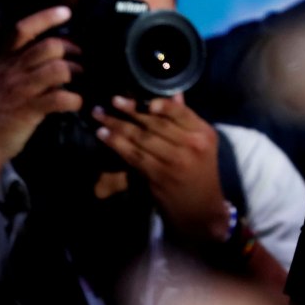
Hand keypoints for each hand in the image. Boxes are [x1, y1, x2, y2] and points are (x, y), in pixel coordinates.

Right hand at [0, 6, 82, 184]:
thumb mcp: (2, 77)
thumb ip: (18, 58)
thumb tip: (45, 42)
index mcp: (6, 60)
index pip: (22, 30)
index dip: (45, 17)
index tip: (66, 12)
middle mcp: (13, 71)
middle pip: (49, 46)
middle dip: (73, 51)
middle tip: (80, 60)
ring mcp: (20, 90)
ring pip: (57, 69)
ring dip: (76, 74)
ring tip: (79, 82)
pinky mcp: (28, 110)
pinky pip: (59, 98)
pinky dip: (75, 100)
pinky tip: (76, 103)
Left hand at [94, 94, 228, 247]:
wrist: (202, 211)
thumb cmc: (200, 173)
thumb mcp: (202, 145)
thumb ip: (186, 120)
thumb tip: (175, 93)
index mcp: (203, 134)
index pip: (180, 112)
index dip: (160, 103)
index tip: (140, 96)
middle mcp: (191, 145)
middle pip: (156, 123)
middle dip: (131, 110)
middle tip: (111, 100)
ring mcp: (174, 161)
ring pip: (141, 138)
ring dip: (117, 126)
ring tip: (100, 116)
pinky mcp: (158, 176)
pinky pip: (134, 155)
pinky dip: (117, 144)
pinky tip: (104, 136)